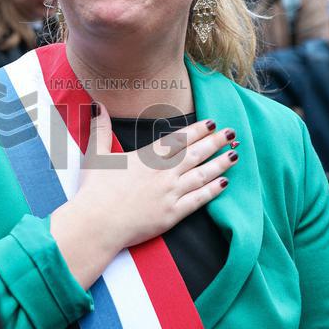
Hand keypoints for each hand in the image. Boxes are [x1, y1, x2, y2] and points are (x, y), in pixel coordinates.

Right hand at [50, 104, 237, 289]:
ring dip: (220, 163)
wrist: (97, 223)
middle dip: (215, 142)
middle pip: (195, 153)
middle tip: (232, 133)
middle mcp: (163, 173)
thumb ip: (100, 129)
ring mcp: (170, 193)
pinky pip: (198, 200)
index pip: (178, 140)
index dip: (197, 130)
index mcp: (146, 158)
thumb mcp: (96, 155)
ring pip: (201, 174)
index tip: (211, 122)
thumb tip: (97, 105)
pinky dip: (213, 190)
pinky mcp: (172, 214)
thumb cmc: (94, 190)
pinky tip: (225, 183)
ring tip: (235, 154)